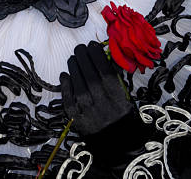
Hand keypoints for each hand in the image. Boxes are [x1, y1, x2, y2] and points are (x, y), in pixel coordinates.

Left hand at [60, 41, 150, 170]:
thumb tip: (103, 54)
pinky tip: (66, 75)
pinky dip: (65, 84)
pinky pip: (67, 97)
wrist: (117, 144)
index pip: (104, 68)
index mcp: (116, 95)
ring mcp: (87, 110)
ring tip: (73, 59)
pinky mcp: (76, 118)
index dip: (96, 54)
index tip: (92, 45)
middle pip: (89, 72)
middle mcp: (101, 101)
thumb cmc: (121, 115)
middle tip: (80, 48)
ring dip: (73, 66)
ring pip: (77, 82)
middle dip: (83, 56)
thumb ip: (115, 77)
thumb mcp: (124, 95)